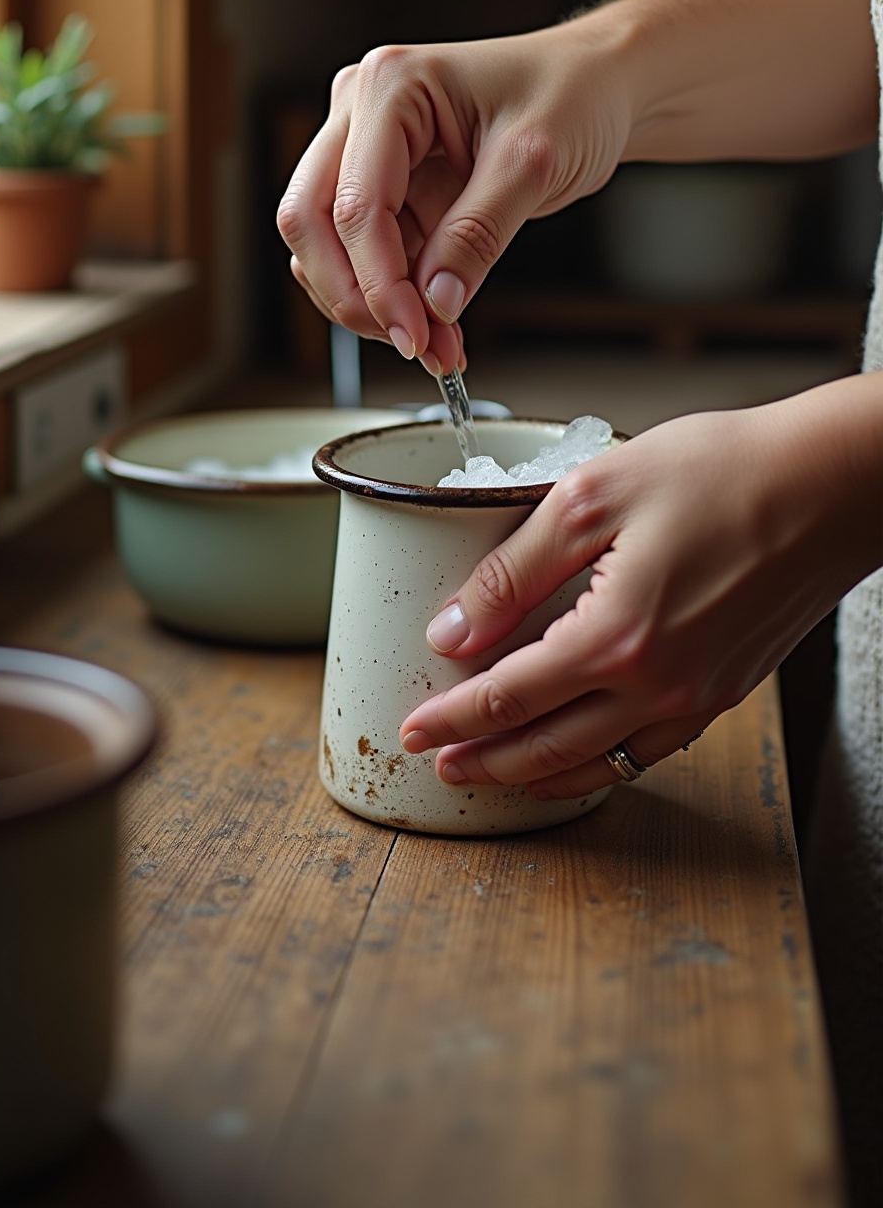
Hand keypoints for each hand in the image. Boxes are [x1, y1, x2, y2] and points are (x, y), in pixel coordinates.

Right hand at [276, 23, 632, 374]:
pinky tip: (437, 323)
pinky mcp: (386, 186)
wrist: (599, 85)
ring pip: (327, 246)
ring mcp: (366, 149)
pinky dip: (394, 296)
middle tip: (412, 342)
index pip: (355, 204)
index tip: (415, 334)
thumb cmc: (573, 93)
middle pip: (310, 222)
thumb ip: (477, 234)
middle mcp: (360, 111)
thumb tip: (434, 301)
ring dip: (371, 304)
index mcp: (390, 86)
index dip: (378, 282)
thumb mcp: (533, 165)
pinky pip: (367, 254)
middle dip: (355, 295)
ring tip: (437, 342)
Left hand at [399, 379, 882, 796]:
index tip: (411, 730)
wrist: (834, 482)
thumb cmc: (723, 471)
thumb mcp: (593, 495)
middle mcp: (658, 684)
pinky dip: (602, 764)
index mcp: (615, 636)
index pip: (506, 698)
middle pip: (545, 747)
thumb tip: (453, 631)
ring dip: (535, 774)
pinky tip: (583, 756)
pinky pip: (649, 749)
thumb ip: (514, 571)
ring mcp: (698, 695)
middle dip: (482, 761)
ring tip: (494, 774)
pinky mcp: (727, 689)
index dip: (450, 718)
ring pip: (598, 762)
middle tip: (438, 764)